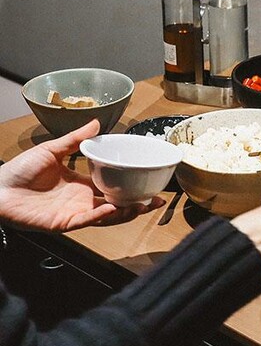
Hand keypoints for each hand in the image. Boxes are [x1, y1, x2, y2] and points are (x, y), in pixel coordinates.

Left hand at [0, 120, 164, 231]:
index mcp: (82, 184)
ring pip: (107, 217)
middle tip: (156, 200)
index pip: (113, 187)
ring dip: (125, 213)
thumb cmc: (19, 171)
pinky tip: (112, 208)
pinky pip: (87, 221)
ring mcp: (74, 212)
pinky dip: (101, 216)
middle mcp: (82, 200)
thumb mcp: (51, 149)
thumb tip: (96, 122)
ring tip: (141, 206)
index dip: (132, 188)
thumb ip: (75, 140)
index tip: (149, 182)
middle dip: (138, 205)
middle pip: (117, 206)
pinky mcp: (64, 223)